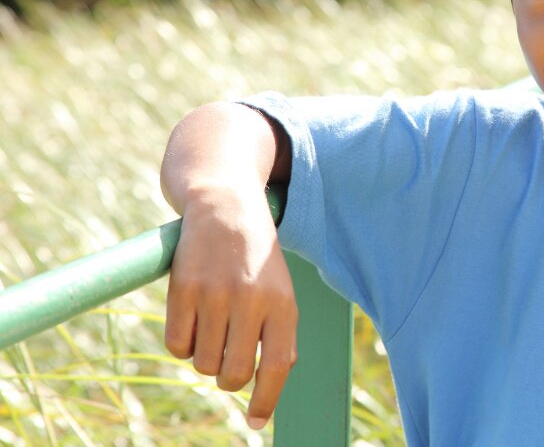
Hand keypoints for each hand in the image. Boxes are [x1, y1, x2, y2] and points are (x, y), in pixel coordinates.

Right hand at [164, 185, 297, 429]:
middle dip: (228, 377)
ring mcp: (215, 294)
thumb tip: (267, 388)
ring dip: (204, 357)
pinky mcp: (183, 288)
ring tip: (212, 326)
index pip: (277, 366)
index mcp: (283, 303)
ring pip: (202, 363)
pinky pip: (176, 345)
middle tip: (226, 357)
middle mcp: (251, 299)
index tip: (255, 422)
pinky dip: (182, 343)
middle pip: (234, 373)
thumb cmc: (255, 259)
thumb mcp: (279, 290)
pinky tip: (192, 318)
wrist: (226, 205)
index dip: (266, 400)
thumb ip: (278, 335)